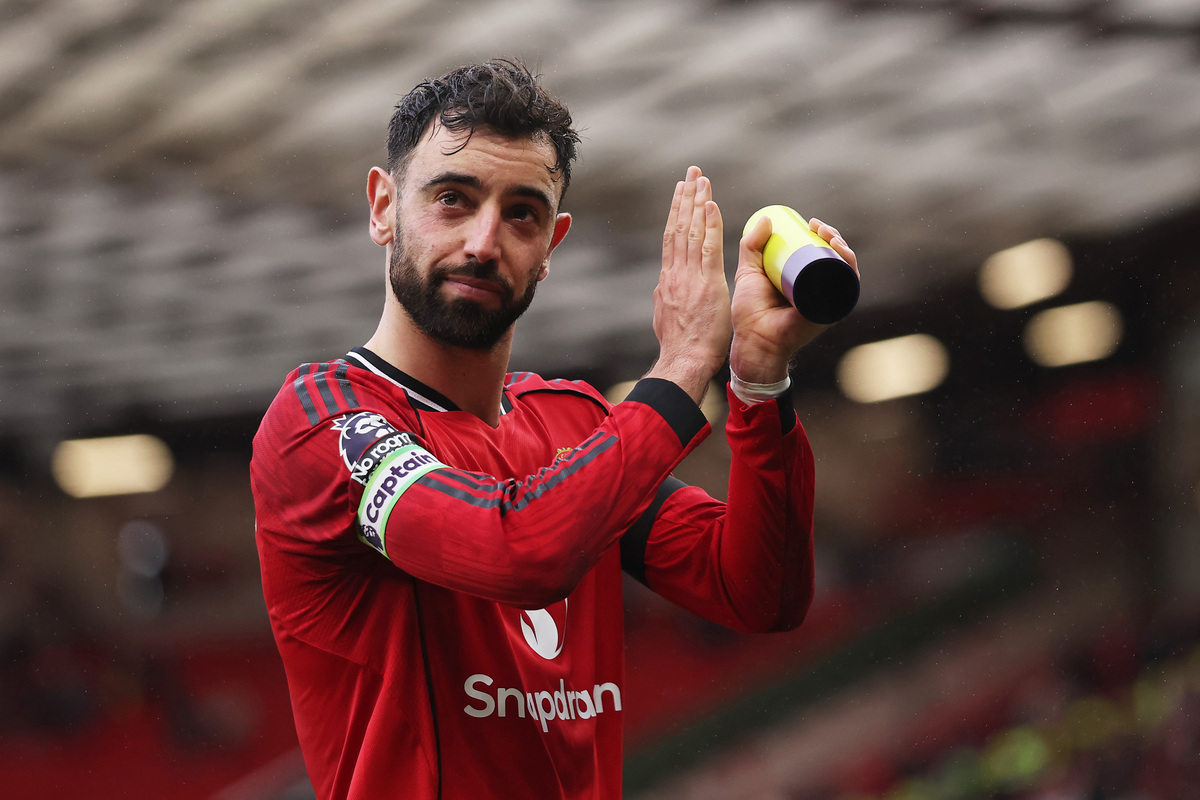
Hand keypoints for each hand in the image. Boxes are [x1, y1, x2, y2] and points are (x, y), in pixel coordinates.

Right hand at [645, 166, 732, 403]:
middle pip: (680, 226)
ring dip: (697, 201)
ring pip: (692, 231)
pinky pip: (708, 247)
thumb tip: (662, 289)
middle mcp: (675, 272)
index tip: (682, 192)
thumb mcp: (665, 317)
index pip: (672, 237)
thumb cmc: (680, 347)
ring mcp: (689, 276)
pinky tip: (711, 204)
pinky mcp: (706, 283)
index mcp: (667, 279)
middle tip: (692, 173)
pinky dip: (710, 224)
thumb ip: (666, 298)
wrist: (684, 361)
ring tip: (700, 178)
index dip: (677, 212)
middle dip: (686, 197)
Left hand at [730, 216, 857, 383]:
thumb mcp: (749, 271)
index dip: (822, 235)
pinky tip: (842, 253)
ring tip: (828, 234)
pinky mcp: (832, 310)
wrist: (754, 339)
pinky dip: (849, 268)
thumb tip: (766, 218)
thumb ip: (751, 246)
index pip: (820, 253)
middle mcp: (819, 290)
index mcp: (803, 281)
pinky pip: (849, 288)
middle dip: (833, 236)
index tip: (811, 222)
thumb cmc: (750, 312)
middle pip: (834, 258)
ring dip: (843, 247)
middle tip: (818, 226)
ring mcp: (827, 300)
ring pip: (843, 269)